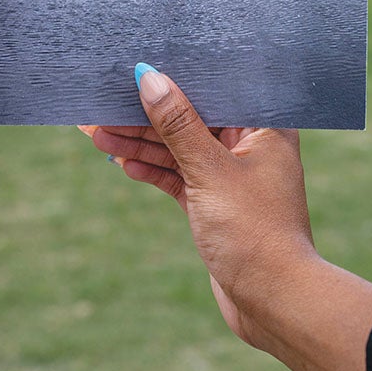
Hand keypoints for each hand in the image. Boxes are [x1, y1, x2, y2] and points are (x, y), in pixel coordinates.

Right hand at [80, 65, 371, 370]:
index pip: (214, 88)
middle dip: (146, 115)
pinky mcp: (216, 203)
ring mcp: (232, 176)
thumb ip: (177, 124)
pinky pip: (179, 177)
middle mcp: (251, 145)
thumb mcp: (209, 170)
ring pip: (180, 149)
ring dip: (141, 144)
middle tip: (101, 107)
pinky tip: (122, 162)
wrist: (274, 302)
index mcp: (265, 125)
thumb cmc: (254, 231)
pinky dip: (153, 170)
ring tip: (96, 135)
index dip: (175, 77)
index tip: (135, 67)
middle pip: (190, 118)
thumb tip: (149, 77)